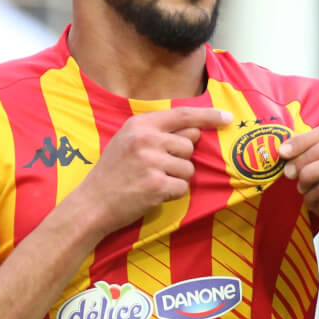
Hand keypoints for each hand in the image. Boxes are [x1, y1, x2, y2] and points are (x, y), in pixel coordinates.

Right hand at [81, 107, 231, 231]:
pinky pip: (182, 187)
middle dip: (180, 158)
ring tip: (152, 181)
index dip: (208, 116)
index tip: (227, 118)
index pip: (183, 115)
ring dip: (176, 178)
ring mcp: (152, 162)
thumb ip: (158, 132)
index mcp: (140, 124)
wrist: (91, 204)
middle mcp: (147, 140)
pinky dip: (172, 193)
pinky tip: (152, 193)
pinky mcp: (156, 185)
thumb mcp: (127, 140)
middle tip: (156, 167)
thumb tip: (196, 131)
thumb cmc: (112, 172)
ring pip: (189, 168)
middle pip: (189, 144)